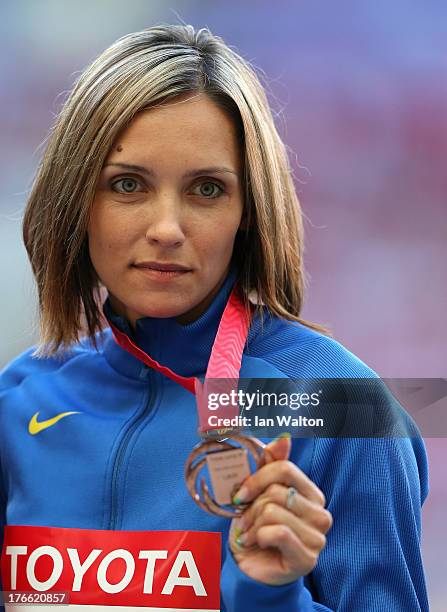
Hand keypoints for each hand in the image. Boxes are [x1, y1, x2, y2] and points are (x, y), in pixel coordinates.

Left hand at [228, 434, 332, 584]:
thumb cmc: (257, 528)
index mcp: (312, 494)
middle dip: (252, 506)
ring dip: (253, 523)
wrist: (252, 568)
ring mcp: (318, 538)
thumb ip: (271, 465)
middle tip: (246, 519)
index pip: (285, 469)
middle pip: (276, 491)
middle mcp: (321, 514)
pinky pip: (278, 533)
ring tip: (250, 533)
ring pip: (274, 511)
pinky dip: (259, 537)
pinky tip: (258, 543)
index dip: (257, 478)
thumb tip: (282, 439)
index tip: (240, 493)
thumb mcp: (259, 493)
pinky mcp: (308, 558)